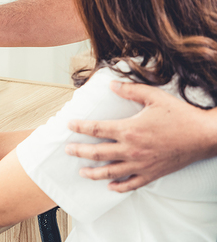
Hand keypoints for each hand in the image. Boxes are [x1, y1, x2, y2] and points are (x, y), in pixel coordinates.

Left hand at [66, 81, 215, 191]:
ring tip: (82, 172)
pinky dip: (119, 187)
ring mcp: (141, 164)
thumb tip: (111, 84)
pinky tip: (110, 186)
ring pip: (110, 173)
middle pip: (97, 153)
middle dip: (79, 151)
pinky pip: (131, 184)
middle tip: (68, 150)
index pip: (96, 129)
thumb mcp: (154, 97)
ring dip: (93, 173)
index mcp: (129, 130)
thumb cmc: (180, 115)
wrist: (204, 135)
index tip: (69, 125)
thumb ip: (130, 90)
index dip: (80, 127)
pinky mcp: (152, 174)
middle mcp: (131, 150)